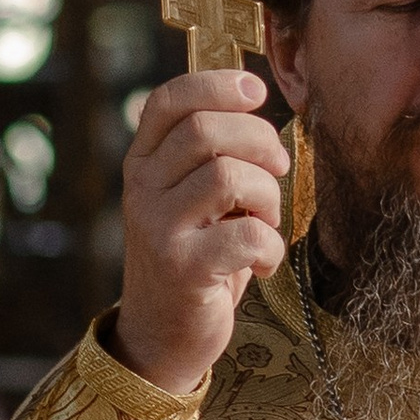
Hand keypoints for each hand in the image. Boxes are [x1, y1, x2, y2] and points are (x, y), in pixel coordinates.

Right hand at [110, 71, 289, 394]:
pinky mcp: (182, 268)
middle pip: (206, 130)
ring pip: (229, 175)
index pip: (169, 101)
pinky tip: (263, 262)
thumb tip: (256, 104)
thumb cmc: (196, 257)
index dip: (217, 84)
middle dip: (260, 141)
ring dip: (268, 197)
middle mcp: (142, 189)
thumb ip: (211, 155)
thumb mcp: (192, 198)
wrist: (162, 335)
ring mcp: (158, 228)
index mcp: (144, 162)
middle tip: (277, 169)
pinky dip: (271, 247)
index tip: (257, 91)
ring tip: (266, 223)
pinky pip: (246, 235)